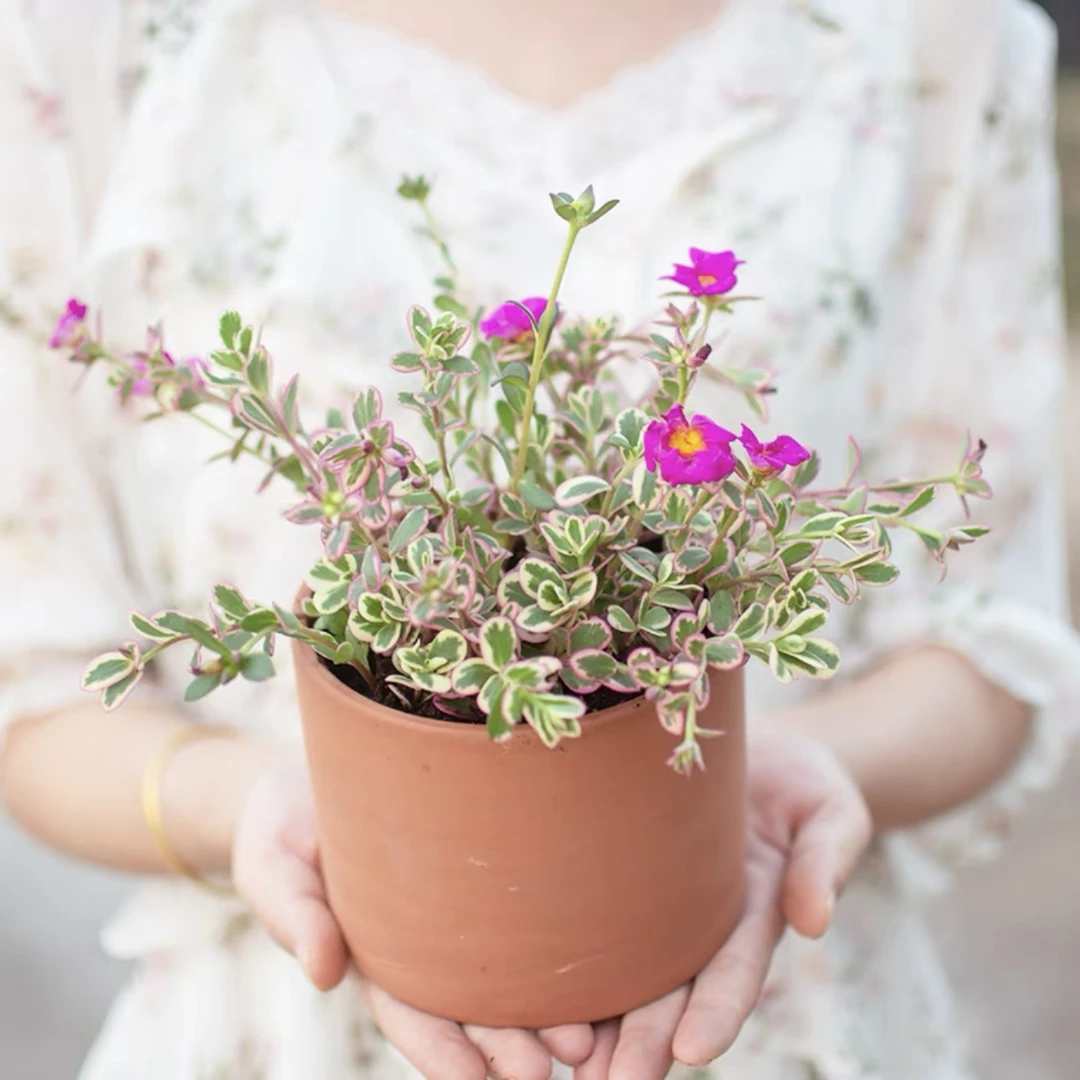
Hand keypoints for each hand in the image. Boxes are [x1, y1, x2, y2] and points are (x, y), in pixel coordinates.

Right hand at [232, 760, 594, 1078]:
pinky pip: (511, 914)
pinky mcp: (472, 873)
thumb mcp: (274, 869)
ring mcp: (446, 913)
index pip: (408, 1014)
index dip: (440, 1049)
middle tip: (550, 1069)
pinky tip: (592, 960)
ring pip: (500, 970)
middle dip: (506, 1044)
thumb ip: (293, 917)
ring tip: (590, 1038)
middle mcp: (417, 947)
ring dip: (539, 1008)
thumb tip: (322, 973)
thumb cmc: (282, 828)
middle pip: (466, 1006)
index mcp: (368, 957)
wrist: (311, 776)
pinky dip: (547, 945)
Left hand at [574, 724, 872, 1078]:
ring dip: (602, 1020)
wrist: (762, 754)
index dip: (717, 1010)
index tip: (693, 1050)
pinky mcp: (628, 874)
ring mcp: (664, 902)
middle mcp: (703, 922)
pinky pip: (602, 920)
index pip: (735, 970)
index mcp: (756, 913)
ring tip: (565, 1061)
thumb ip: (824, 862)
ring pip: (630, 969)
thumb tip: (815, 922)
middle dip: (645, 1039)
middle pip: (673, 989)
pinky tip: (536, 992)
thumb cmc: (806, 786)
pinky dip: (575, 958)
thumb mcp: (832, 816)